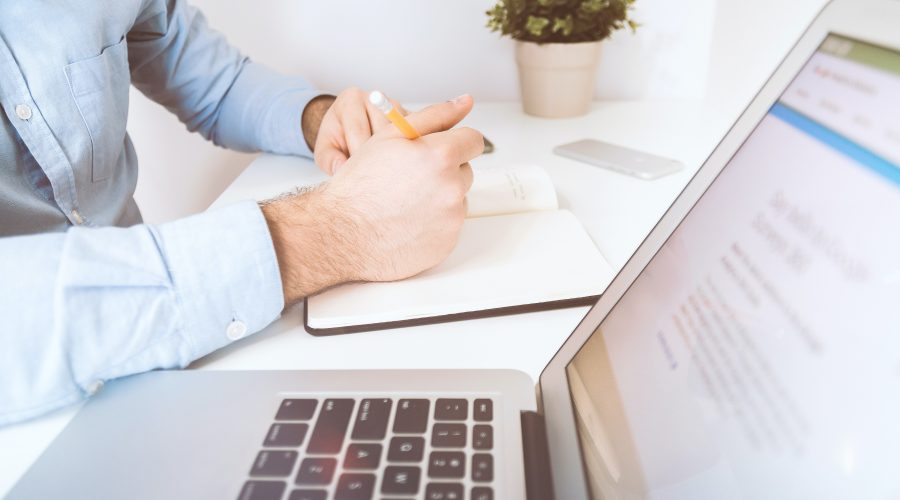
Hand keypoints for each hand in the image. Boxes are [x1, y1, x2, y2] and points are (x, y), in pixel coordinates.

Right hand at [263, 95, 482, 303]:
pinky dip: (434, 222)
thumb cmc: (361, 183)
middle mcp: (452, 187)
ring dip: (440, 197)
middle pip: (465, 171)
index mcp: (441, 155)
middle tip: (411, 178)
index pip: (473, 140)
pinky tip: (407, 221)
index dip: (455, 143)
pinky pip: (450, 225)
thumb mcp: (391, 136)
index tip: (440, 149)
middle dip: (445, 171)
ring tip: (406, 201)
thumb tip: (465, 101)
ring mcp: (451, 218)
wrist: (342, 232)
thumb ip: (434, 115)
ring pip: (458, 199)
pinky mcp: (447, 243)